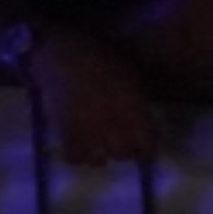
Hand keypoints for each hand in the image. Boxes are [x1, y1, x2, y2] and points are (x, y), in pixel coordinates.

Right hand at [25, 27, 162, 169]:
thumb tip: (145, 126)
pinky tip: (84, 149)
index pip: (147, 141)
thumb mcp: (132, 77)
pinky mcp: (65, 130)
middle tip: (124, 145)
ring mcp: (87, 127)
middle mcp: (112, 120)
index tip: (146, 149)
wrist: (66, 54)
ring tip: (103, 147)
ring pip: (101, 158)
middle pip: (124, 153)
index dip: (147, 149)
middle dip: (126, 151)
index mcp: (132, 105)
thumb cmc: (103, 60)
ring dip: (104, 154)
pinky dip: (81, 156)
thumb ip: (139, 104)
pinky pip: (75, 156)